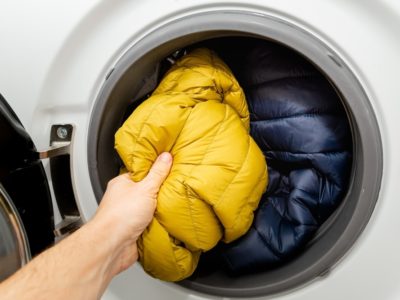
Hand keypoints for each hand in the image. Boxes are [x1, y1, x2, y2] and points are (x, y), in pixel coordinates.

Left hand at [92, 152, 172, 275]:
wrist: (112, 246)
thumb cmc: (120, 215)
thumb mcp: (145, 188)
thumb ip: (157, 173)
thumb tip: (165, 157)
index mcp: (123, 183)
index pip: (142, 172)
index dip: (156, 170)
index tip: (170, 168)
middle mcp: (124, 199)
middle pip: (148, 191)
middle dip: (161, 192)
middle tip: (175, 188)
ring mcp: (129, 215)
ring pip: (150, 209)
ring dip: (161, 210)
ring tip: (173, 205)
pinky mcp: (135, 230)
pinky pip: (152, 224)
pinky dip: (159, 224)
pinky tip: (167, 221)